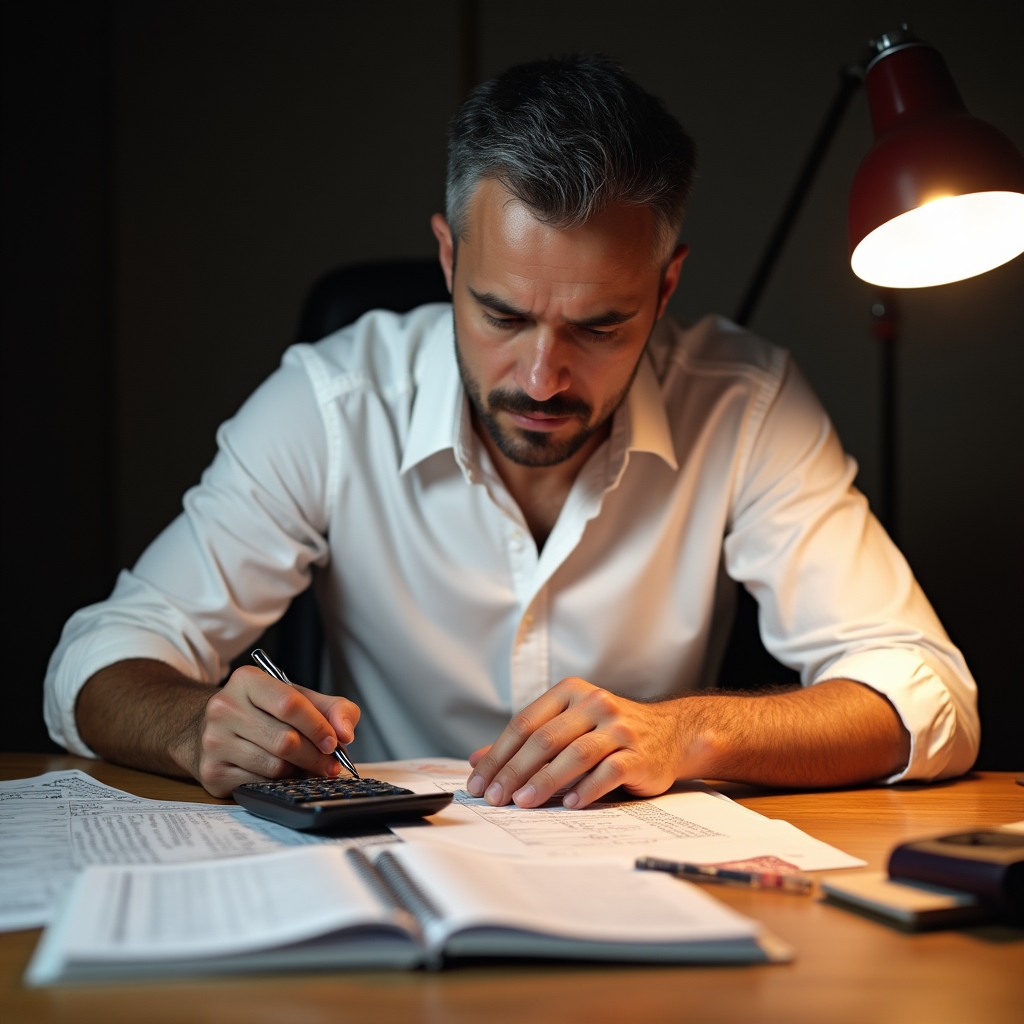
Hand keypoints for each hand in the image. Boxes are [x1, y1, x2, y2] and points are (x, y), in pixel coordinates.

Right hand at [187, 666, 361, 797]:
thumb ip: (332, 708)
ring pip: (274, 766)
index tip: (334, 742)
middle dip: (315, 756)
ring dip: (299, 772)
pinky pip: (258, 784)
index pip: (290, 704)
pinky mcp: (212, 772)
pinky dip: (279, 784)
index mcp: (247, 681)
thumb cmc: (263, 711)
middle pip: (285, 740)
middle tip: (330, 765)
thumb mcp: (298, 698)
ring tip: (305, 767)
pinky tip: (283, 775)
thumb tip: (345, 733)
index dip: (318, 726)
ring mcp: (214, 741)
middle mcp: (224, 708)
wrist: (216, 728)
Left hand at [465, 677, 704, 809]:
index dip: (498, 755)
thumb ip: (526, 742)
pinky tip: (569, 803)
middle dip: (515, 771)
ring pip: (574, 754)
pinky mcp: (638, 754)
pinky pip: (608, 772)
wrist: (671, 734)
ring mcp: (618, 728)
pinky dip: (586, 789)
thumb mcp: (567, 727)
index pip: (525, 723)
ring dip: (545, 781)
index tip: (480, 782)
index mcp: (570, 693)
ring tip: (523, 802)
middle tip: (496, 797)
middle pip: (545, 739)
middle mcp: (594, 704)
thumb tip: (478, 760)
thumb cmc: (610, 733)